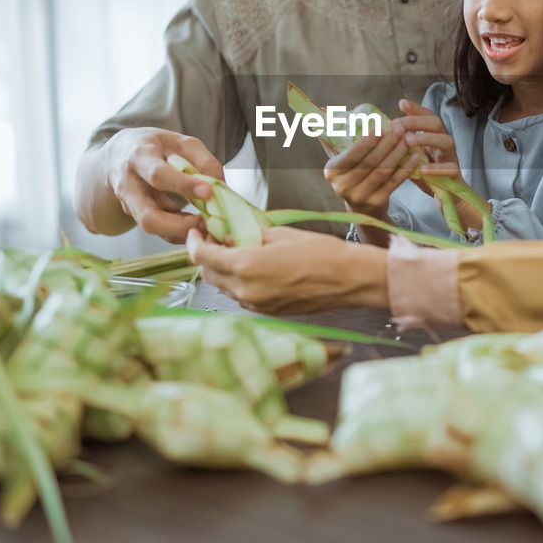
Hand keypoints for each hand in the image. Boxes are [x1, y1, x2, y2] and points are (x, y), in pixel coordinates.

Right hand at [100, 127, 224, 242]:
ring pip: (152, 228)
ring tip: (206, 225)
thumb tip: (219, 185)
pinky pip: (159, 230)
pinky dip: (180, 233)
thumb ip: (202, 159)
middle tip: (205, 222)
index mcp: (139, 157)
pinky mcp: (137, 216)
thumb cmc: (154, 146)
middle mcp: (129, 185)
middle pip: (148, 216)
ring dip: (181, 232)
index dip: (183, 185)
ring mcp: (130, 204)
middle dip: (179, 225)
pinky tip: (197, 226)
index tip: (208, 191)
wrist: (120, 154)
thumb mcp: (179, 141)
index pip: (158, 175)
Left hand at [187, 226, 388, 314]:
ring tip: (236, 251)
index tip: (196, 231)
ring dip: (223, 269)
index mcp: (246, 266)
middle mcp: (245, 290)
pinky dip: (239, 281)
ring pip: (223, 287)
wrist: (348, 279)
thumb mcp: (281, 234)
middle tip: (216, 238)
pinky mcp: (267, 311)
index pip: (202, 256)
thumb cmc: (321, 252)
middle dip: (207, 255)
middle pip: (208, 274)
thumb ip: (249, 236)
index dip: (194, 242)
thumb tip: (231, 236)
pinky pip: (241, 295)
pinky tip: (253, 267)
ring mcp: (255, 304)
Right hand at [323, 126, 422, 219]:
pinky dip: (406, 169)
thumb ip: (331, 136)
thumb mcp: (339, 158)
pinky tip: (415, 156)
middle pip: (369, 162)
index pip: (351, 155)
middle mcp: (343, 187)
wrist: (361, 207)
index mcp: (332, 172)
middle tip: (399, 128)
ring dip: (397, 153)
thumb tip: (321, 110)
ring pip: (382, 171)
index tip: (380, 127)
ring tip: (408, 139)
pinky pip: (394, 182)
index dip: (366, 142)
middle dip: (386, 143)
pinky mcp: (377, 203)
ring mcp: (360, 197)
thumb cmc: (350, 173)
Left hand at [392, 99, 466, 192]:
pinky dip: (436, 167)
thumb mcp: (412, 156)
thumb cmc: (427, 172)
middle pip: (436, 123)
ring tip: (408, 141)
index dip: (416, 108)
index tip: (401, 103)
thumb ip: (401, 146)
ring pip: (446, 141)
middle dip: (416, 121)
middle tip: (397, 125)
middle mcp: (443, 142)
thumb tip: (378, 136)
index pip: (427, 116)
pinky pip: (450, 167)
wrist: (447, 194)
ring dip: (426, 138)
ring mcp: (451, 156)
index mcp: (433, 135)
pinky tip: (422, 168)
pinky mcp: (455, 174)